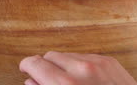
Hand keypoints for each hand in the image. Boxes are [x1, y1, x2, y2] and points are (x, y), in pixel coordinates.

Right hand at [19, 51, 136, 84]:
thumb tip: (31, 82)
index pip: (36, 63)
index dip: (27, 66)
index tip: (26, 69)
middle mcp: (81, 69)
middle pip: (51, 55)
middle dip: (47, 67)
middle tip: (46, 79)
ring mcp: (97, 63)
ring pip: (68, 54)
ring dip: (64, 65)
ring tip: (68, 83)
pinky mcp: (109, 61)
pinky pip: (86, 56)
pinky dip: (81, 65)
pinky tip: (84, 80)